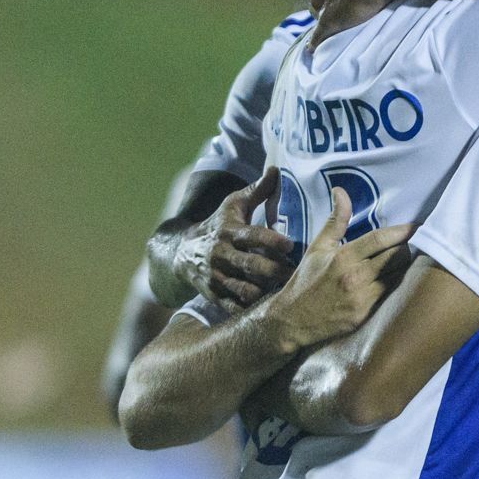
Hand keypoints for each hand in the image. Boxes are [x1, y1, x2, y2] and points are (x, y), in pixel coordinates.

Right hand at [175, 169, 296, 310]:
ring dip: (264, 292)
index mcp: (230, 231)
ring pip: (243, 288)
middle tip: (297, 274)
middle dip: (274, 271)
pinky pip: (232, 306)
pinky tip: (267, 308)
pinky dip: (248, 309)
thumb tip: (276, 169)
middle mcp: (222, 254)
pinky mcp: (213, 294)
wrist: (180, 252)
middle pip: (251, 265)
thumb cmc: (217, 225)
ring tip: (286, 293)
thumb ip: (256, 191)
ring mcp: (216, 276)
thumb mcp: (232, 205)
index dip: (271, 240)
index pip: (252, 235)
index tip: (290, 245)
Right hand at [262, 189, 415, 354]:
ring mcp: (361, 298)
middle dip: (405, 248)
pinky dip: (396, 283)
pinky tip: (395, 278)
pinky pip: (391, 294)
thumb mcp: (318, 247)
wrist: (292, 320)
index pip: (380, 239)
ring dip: (404, 266)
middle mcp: (355, 277)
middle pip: (396, 257)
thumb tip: (341, 191)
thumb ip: (335, 220)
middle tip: (408, 244)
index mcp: (343, 257)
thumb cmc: (307, 280)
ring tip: (403, 260)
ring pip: (398, 275)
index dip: (401, 231)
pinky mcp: (365, 315)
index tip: (416, 226)